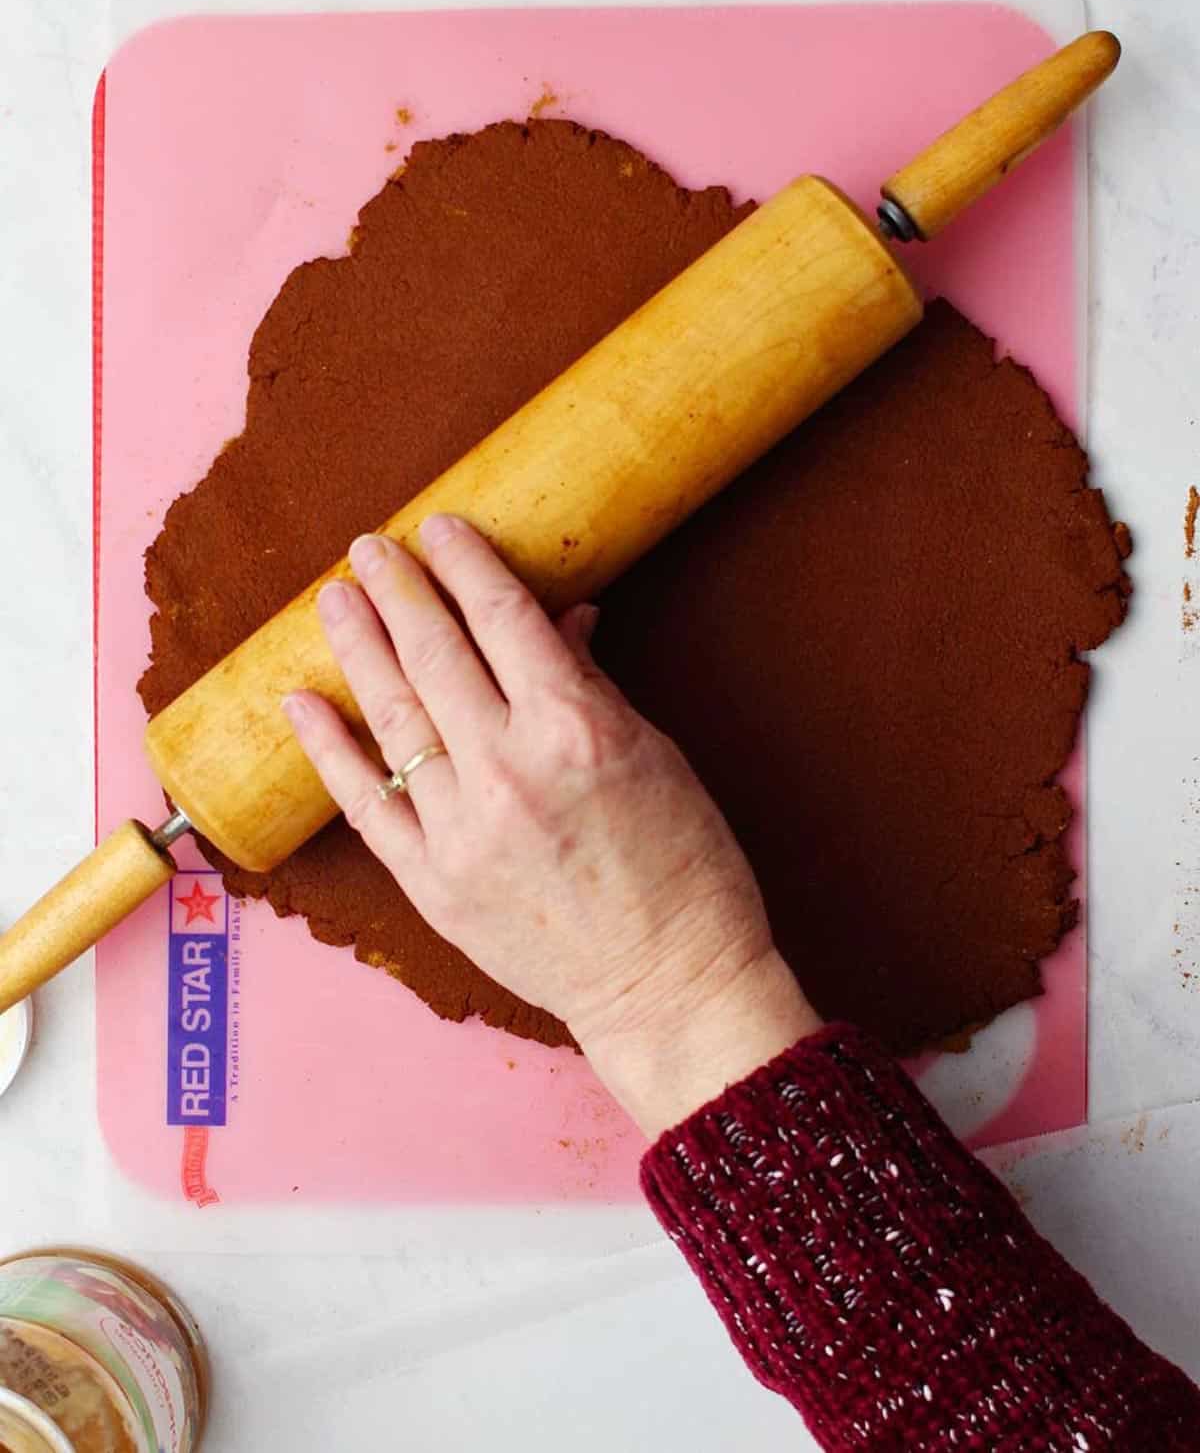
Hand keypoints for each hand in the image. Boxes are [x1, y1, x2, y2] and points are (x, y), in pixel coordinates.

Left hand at [283, 517, 820, 1137]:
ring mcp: (462, 830)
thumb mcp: (657, 755)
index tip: (439, 527)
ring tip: (333, 600)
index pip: (502, 618)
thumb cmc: (687, 868)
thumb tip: (558, 618)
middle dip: (397, 590)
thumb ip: (592, 683)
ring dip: (357, 650)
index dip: (464, 563)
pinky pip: (365, 805)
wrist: (670, 986)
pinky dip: (330, 751)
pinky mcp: (433, 883)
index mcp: (576, 729)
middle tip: (370, 548)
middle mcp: (510, 770)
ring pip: (391, 718)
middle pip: (433, 655)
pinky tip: (303, 705)